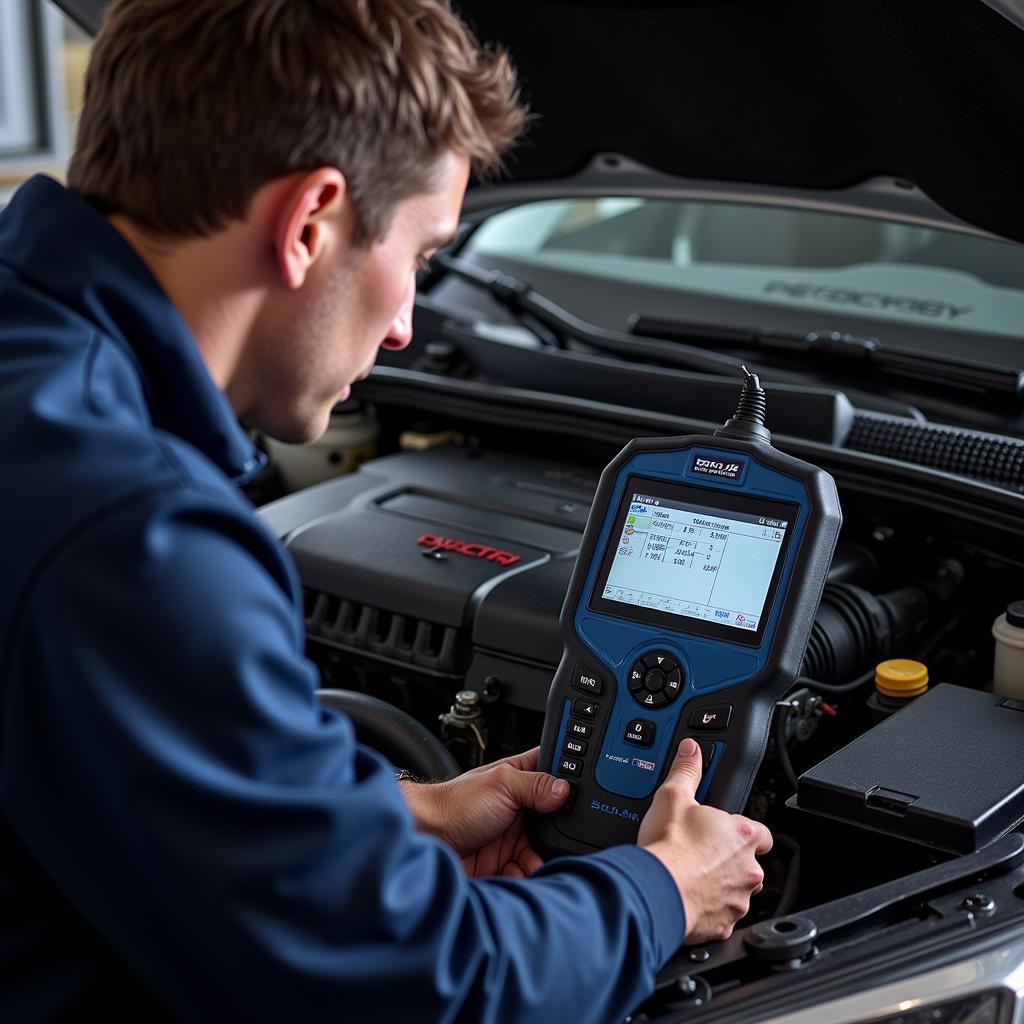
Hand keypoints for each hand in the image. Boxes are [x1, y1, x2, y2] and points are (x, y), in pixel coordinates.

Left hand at [398, 747, 569, 877]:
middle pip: (554, 820)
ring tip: (532, 862)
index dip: (569, 786)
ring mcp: (512, 835)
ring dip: (540, 858)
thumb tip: (565, 789)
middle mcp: (520, 806)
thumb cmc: (455, 802)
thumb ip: (535, 784)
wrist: (425, 838)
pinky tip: (517, 871)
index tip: (580, 800)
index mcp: (521, 778)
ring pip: (542, 850)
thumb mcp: (502, 784)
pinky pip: (526, 871)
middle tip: (556, 840)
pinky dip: (525, 874)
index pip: (554, 776)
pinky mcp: (503, 861)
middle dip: (557, 834)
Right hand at [639, 738, 771, 943]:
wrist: (656, 888)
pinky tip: (688, 897)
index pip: (761, 833)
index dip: (744, 831)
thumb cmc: (669, 846)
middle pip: (749, 863)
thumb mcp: (673, 796)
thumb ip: (686, 771)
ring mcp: (738, 899)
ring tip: (692, 875)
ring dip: (721, 885)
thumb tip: (691, 751)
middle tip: (701, 853)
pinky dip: (709, 909)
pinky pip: (722, 915)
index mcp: (743, 835)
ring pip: (737, 891)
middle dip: (729, 860)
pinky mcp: (724, 924)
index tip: (726, 832)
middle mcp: (749, 869)